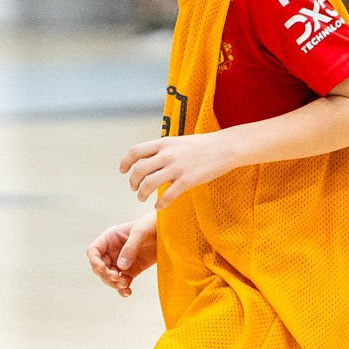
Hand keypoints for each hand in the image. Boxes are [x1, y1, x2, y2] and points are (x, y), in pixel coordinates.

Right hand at [87, 214, 158, 296]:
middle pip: (99, 268)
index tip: (104, 269)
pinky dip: (123, 289)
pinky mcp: (132, 271)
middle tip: (117, 278)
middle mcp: (112, 251)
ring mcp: (121, 262)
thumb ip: (130, 248)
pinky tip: (128, 292)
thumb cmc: (152, 225)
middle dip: (106, 275)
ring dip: (114, 283)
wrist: (168, 231)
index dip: (95, 262)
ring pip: (109, 277)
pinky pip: (122, 282)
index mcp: (110, 239)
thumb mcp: (140, 233)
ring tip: (125, 285)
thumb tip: (121, 266)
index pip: (93, 252)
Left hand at [120, 133, 236, 203]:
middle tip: (134, 188)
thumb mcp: (179, 142)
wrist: (226, 147)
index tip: (123, 171)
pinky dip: (160, 204)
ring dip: (141, 194)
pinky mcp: (188, 180)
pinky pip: (167, 196)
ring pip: (149, 184)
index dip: (125, 162)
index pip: (136, 151)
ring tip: (141, 198)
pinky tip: (159, 207)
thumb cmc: (203, 145)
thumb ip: (164, 150)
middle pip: (139, 170)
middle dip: (132, 182)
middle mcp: (167, 154)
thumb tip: (150, 160)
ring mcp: (177, 168)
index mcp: (164, 143)